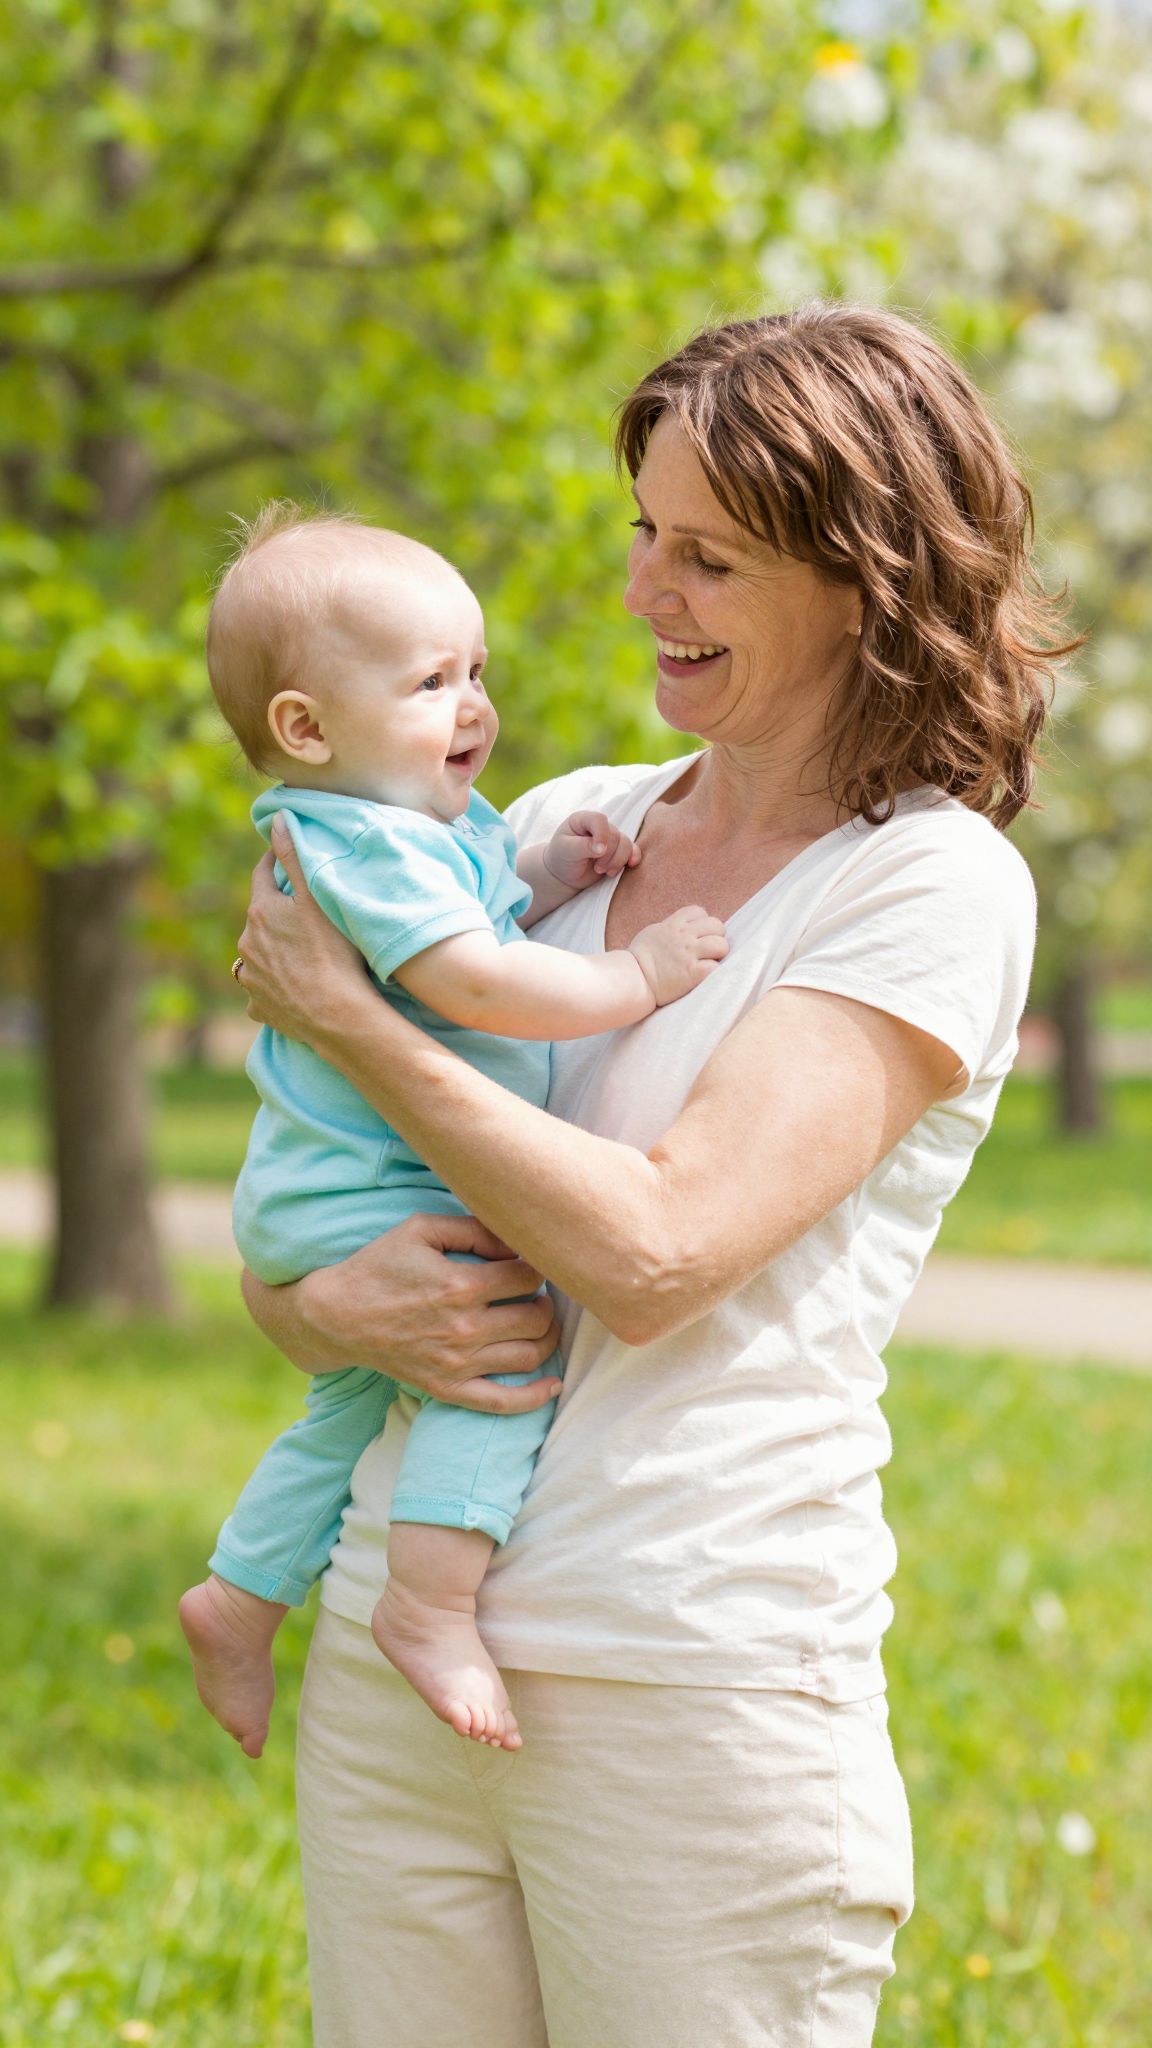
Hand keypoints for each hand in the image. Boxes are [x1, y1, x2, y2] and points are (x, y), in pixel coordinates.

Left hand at [233, 816, 366, 1040]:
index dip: (272, 863)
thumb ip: (294, 856)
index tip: (280, 856)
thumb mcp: (316, 897)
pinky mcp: (258, 1008)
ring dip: (271, 951)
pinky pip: (263, 991)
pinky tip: (292, 988)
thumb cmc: (332, 952)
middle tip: (301, 912)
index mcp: (260, 912)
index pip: (262, 876)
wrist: (336, 1014)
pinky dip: (273, 986)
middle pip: (260, 919)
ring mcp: (250, 978)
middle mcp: (246, 944)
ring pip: (258, 956)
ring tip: (298, 954)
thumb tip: (276, 819)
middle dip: (275, 913)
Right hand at [242, 1212, 563, 1413]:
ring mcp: (457, 1363)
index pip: (529, 1278)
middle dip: (546, 1302)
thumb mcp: (421, 1229)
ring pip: (529, 1356)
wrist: (336, 1315)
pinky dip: (535, 1397)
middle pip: (536, 1318)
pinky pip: (502, 1402)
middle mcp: (465, 1328)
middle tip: (537, 1293)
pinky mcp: (447, 1388)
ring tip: (540, 1323)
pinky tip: (552, 1386)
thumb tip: (517, 1240)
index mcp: (461, 1285)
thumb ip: (473, 1229)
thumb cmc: (379, 1265)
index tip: (530, 1264)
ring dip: (547, 1338)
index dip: (537, 1267)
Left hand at [543, 811, 640, 891]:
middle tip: (597, 869)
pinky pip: (632, 850)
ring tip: (604, 872)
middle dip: (608, 855)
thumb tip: (602, 848)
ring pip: (625, 843)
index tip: (599, 852)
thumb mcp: (566, 852)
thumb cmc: (561, 859)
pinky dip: (633, 858)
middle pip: (614, 835)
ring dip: (618, 860)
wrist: (565, 875)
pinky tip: (630, 865)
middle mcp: (598, 826)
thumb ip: (583, 847)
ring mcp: (610, 838)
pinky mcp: (618, 850)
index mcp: (582, 820)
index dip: (602, 834)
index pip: (599, 819)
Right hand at [628, 905, 727, 1005]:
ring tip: (709, 962)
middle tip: (707, 951)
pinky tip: (703, 976)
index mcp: (673, 924)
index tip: (696, 936)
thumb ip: (670, 928)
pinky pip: (715, 967)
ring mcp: (689, 954)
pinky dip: (713, 972)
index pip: (699, 912)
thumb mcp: (653, 933)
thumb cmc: (638, 959)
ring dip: (718, 954)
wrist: (632, 978)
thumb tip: (682, 928)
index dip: (702, 923)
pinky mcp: (693, 973)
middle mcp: (684, 936)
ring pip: (721, 945)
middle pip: (716, 925)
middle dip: (716, 937)